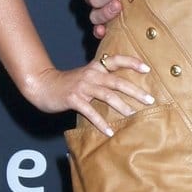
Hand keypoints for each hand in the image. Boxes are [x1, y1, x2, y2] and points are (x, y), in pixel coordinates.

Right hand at [27, 54, 153, 135]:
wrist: (42, 85)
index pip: (116, 60)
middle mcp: (91, 75)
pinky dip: (101, 122)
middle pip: (117, 81)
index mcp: (95, 67)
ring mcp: (82, 86)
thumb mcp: (86, 75)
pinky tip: (109, 131)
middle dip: (135, 91)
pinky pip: (90, 112)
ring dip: (122, 106)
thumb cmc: (67, 83)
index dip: (132, 62)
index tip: (147, 69)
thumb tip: (123, 87)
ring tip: (132, 115)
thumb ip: (102, 77)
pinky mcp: (74, 99)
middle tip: (149, 99)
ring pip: (107, 95)